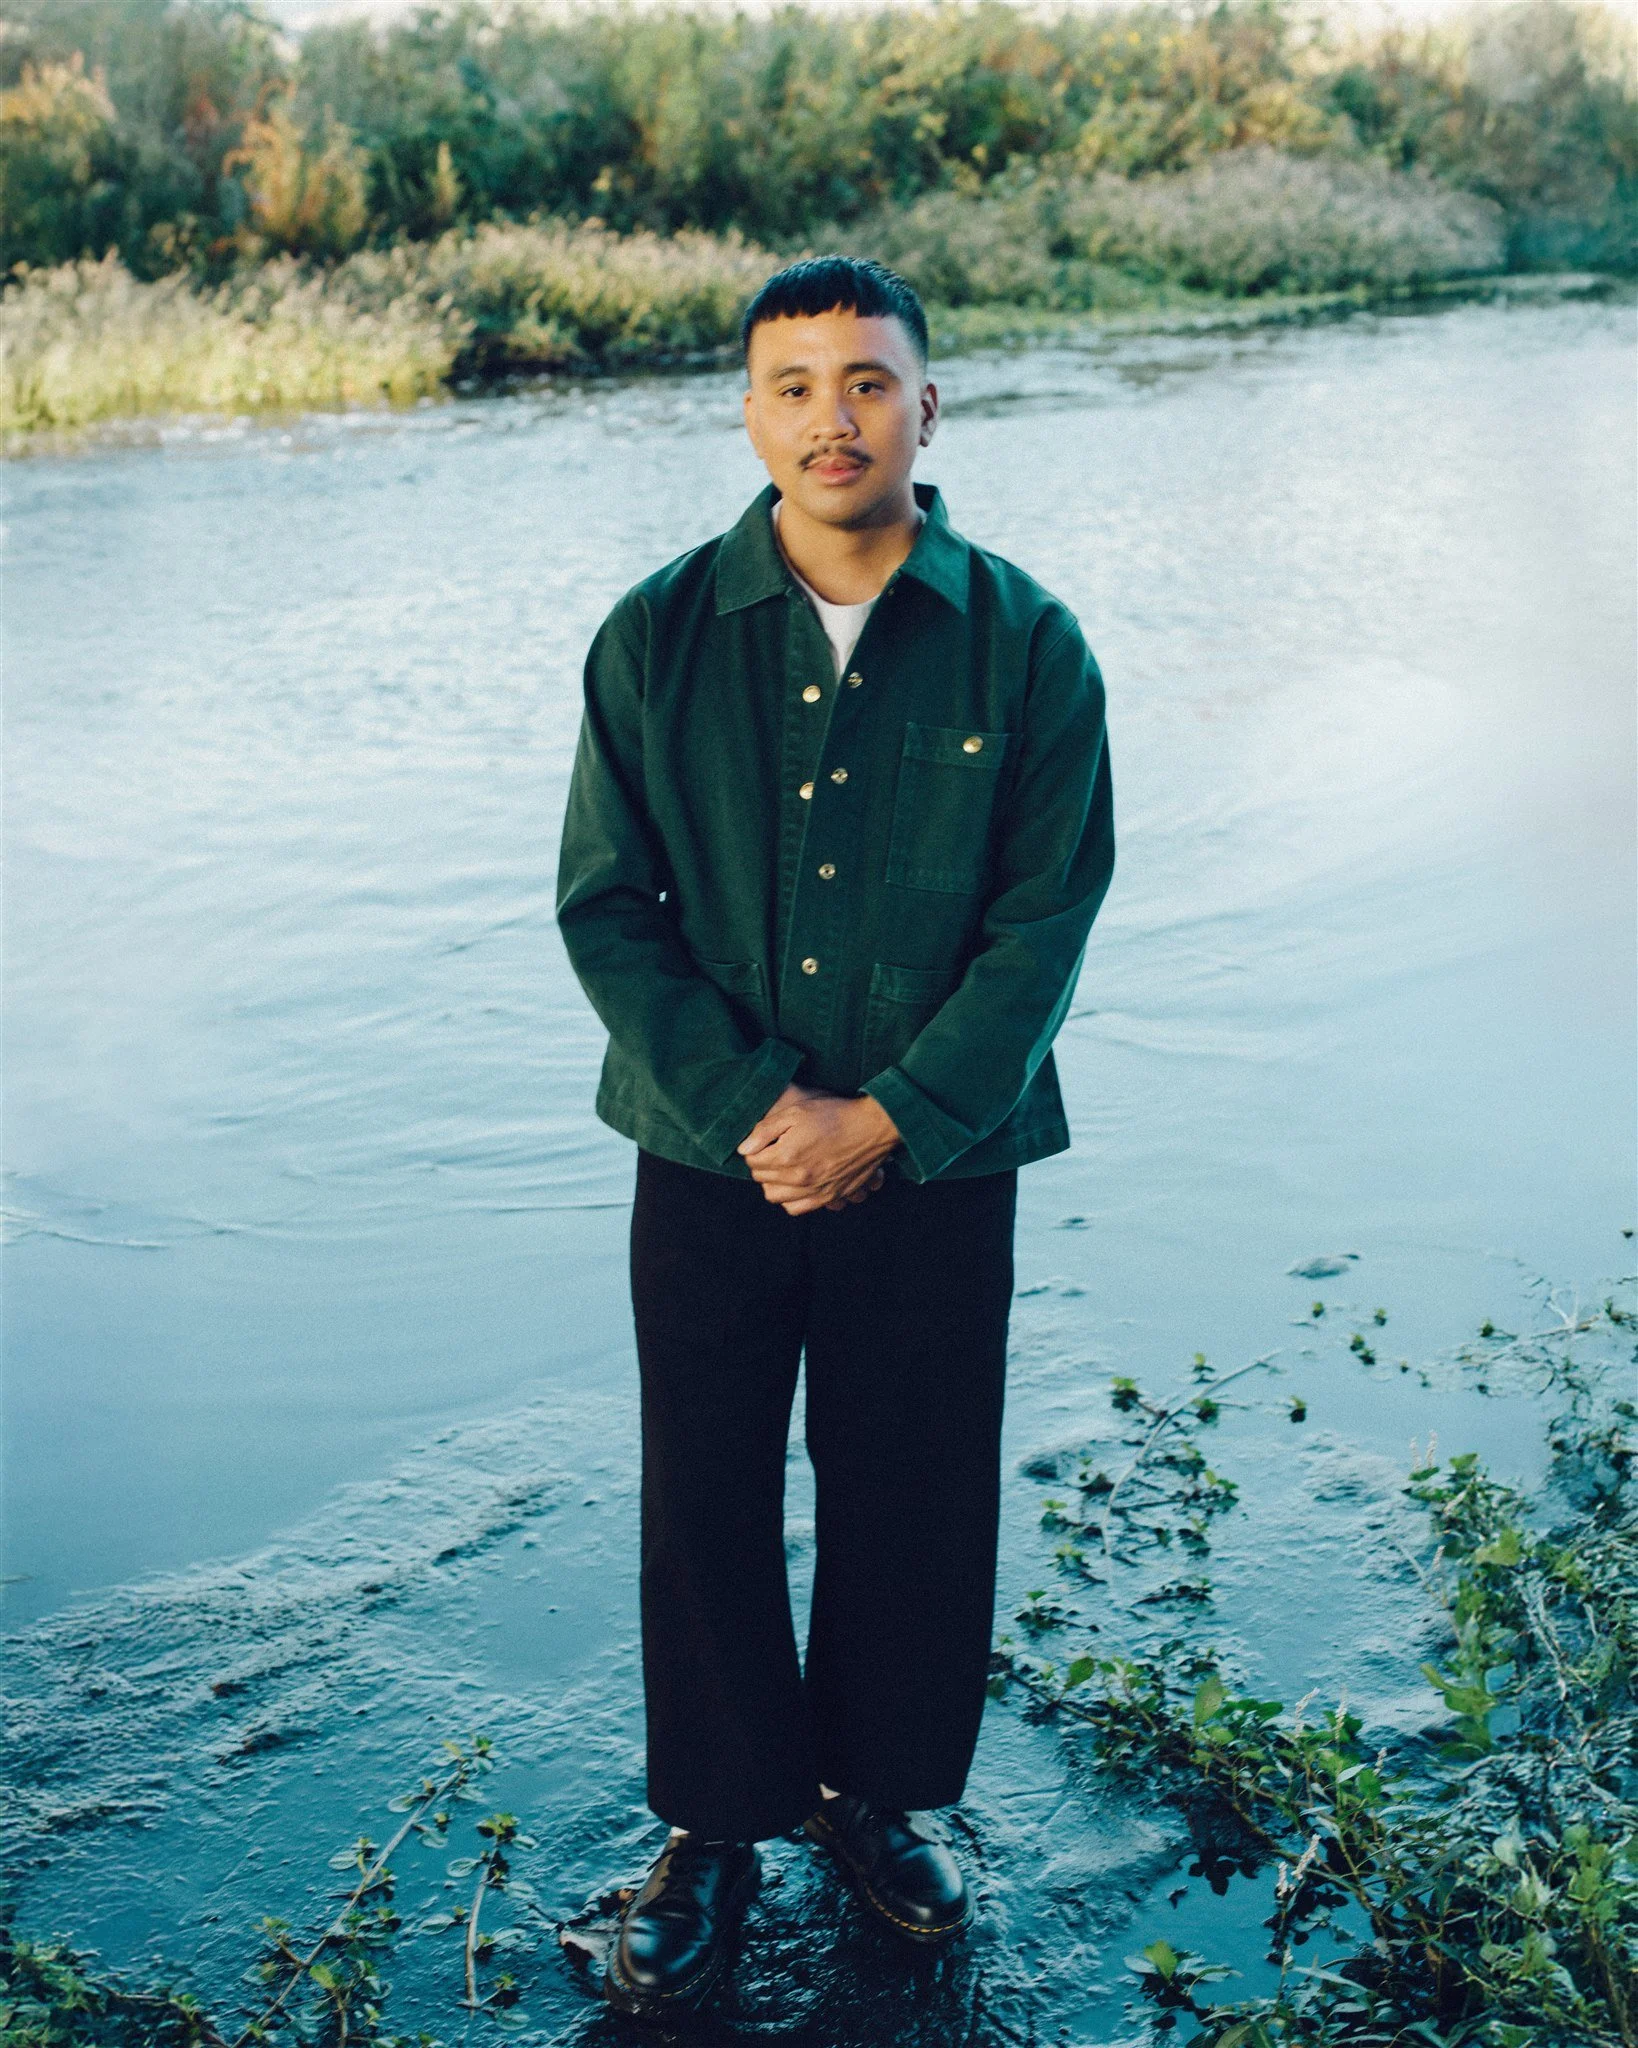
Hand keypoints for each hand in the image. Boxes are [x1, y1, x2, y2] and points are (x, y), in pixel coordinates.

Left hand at [737, 1085, 900, 1214]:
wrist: (871, 1128)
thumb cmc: (834, 1115)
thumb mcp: (795, 1112)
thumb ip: (765, 1130)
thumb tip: (744, 1149)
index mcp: (786, 1155)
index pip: (752, 1162)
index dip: (755, 1150)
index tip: (765, 1141)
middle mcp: (798, 1178)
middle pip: (762, 1180)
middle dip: (762, 1166)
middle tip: (773, 1152)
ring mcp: (813, 1190)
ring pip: (775, 1197)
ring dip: (773, 1184)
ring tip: (783, 1168)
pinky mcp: (828, 1196)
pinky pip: (796, 1208)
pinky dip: (790, 1199)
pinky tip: (795, 1184)